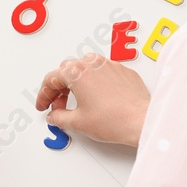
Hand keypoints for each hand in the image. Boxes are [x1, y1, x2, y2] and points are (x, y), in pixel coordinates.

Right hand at [34, 51, 149, 147]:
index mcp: (77, 72)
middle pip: (67, 70)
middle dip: (59, 88)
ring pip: (85, 68)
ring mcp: (110, 65)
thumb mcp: (78, 122)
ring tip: (77, 101)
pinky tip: (96, 98)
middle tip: (58, 105)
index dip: (44, 95)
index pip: (51, 79)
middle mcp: (93, 63)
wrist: (142, 121)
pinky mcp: (123, 71)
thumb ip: (59, 118)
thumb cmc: (115, 120)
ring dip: (76, 82)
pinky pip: (103, 72)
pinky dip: (95, 83)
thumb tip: (54, 116)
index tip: (44, 105)